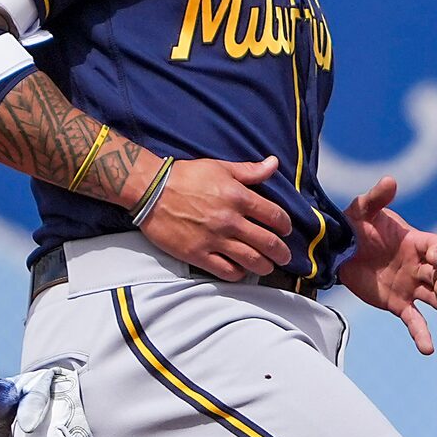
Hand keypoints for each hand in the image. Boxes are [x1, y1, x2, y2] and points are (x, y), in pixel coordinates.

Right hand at [142, 155, 293, 279]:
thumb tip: (275, 163)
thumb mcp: (220, 167)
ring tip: (268, 267)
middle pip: (269, 243)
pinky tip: (241, 270)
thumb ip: (250, 171)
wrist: (150, 190)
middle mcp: (230, 220)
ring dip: (265, 266)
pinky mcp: (197, 254)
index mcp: (239, 197)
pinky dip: (239, 274)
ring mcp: (214, 239)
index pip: (275, 216)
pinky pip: (227, 271)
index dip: (285, 226)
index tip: (286, 230)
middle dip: (282, 253)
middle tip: (285, 257)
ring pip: (252, 261)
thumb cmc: (186, 176)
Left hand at [336, 175, 436, 355]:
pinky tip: (428, 349)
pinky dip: (422, 335)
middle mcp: (419, 266)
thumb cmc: (353, 229)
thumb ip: (376, 198)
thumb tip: (390, 180)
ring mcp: (412, 287)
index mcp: (416, 242)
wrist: (337, 254)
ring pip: (435, 299)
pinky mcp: (399, 305)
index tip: (432, 257)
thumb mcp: (361, 211)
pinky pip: (415, 321)